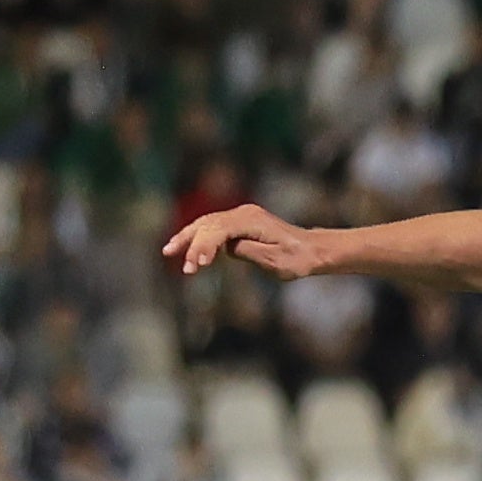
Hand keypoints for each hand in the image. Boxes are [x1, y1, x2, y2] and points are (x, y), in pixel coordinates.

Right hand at [162, 203, 334, 278]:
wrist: (312, 250)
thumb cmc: (298, 259)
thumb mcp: (276, 261)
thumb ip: (249, 252)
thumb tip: (227, 247)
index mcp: (252, 221)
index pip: (219, 230)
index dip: (205, 247)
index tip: (198, 265)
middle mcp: (244, 213)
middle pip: (208, 225)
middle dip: (192, 244)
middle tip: (183, 266)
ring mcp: (241, 216)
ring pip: (207, 224)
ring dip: (188, 238)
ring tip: (169, 251)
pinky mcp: (240, 222)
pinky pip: (213, 228)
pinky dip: (198, 237)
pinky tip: (185, 247)